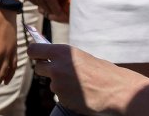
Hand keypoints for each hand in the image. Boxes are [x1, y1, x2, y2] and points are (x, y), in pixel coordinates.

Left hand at [30, 42, 148, 115]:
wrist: (114, 90)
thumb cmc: (102, 71)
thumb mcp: (81, 57)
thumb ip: (64, 58)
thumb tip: (50, 58)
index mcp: (62, 51)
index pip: (33, 49)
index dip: (35, 52)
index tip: (37, 54)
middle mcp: (56, 67)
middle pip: (38, 67)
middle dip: (46, 69)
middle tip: (59, 70)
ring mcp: (57, 84)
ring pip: (51, 83)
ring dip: (60, 83)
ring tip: (78, 83)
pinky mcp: (61, 98)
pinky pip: (59, 94)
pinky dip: (66, 94)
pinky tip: (79, 93)